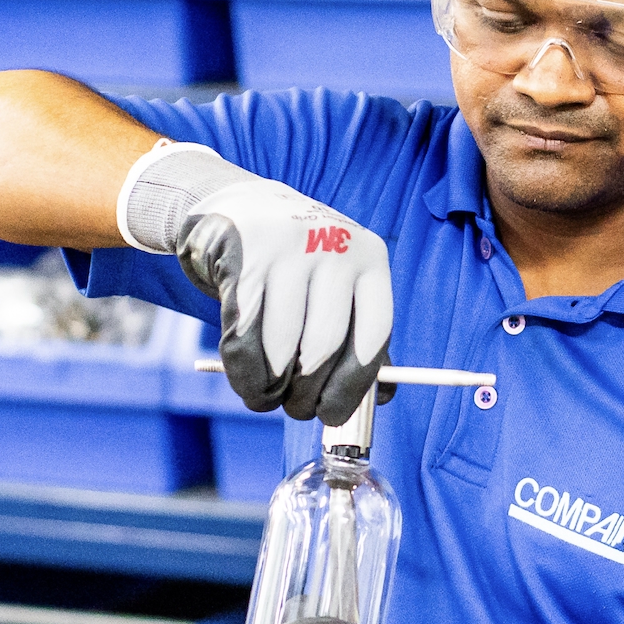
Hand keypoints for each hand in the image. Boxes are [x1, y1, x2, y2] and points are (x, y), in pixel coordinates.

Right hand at [121, 145, 393, 426]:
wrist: (242, 208)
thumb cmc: (299, 265)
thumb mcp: (338, 285)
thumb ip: (359, 335)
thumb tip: (380, 398)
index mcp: (370, 260)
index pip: (374, 335)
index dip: (352, 385)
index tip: (332, 414)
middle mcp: (334, 248)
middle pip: (325, 346)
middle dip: (306, 393)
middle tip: (296, 410)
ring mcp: (287, 249)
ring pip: (281, 348)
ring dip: (271, 389)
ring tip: (266, 397)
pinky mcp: (243, 257)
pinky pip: (243, 336)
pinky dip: (243, 373)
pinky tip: (246, 382)